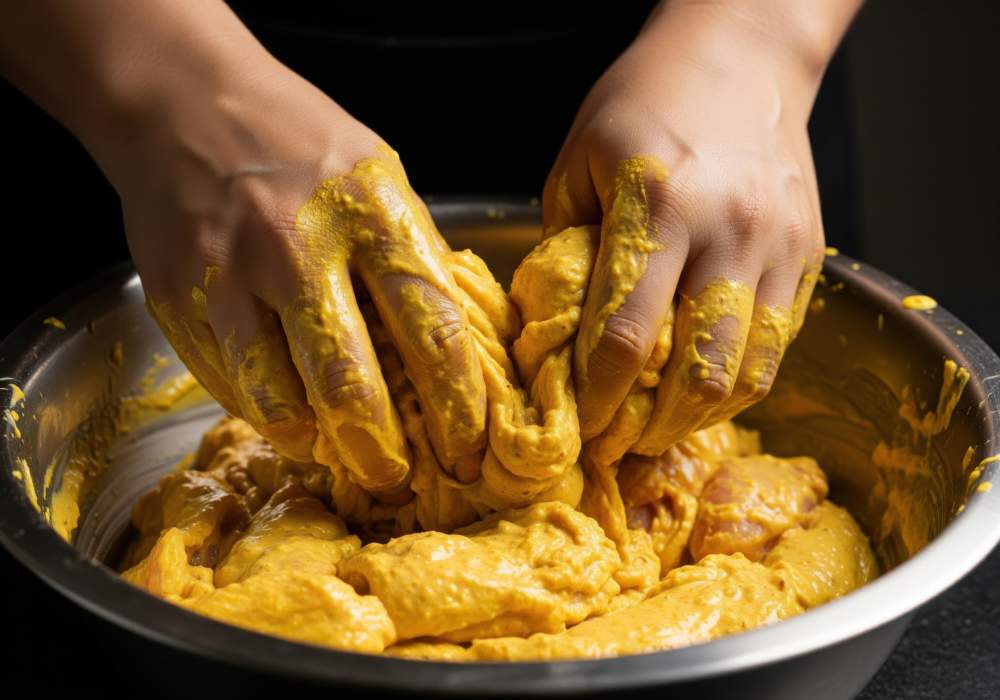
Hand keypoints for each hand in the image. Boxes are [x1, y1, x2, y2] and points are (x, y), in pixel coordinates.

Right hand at [113, 56, 485, 496]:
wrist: (181, 102)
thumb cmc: (297, 140)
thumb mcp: (377, 174)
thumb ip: (411, 254)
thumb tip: (451, 343)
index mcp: (371, 213)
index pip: (430, 326)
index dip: (456, 401)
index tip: (468, 446)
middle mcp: (300, 247)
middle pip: (350, 382)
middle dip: (382, 450)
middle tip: (399, 479)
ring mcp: (232, 276)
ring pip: (279, 399)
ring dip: (317, 445)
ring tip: (340, 456)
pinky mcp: (182, 300)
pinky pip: (231, 385)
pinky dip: (268, 414)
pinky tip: (290, 418)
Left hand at [544, 2, 831, 452]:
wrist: (740, 54)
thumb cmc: (643, 103)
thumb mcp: (577, 164)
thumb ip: (565, 252)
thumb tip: (551, 336)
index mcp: (657, 203)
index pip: (623, 335)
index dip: (599, 400)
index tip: (580, 429)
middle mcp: (727, 229)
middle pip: (699, 371)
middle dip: (654, 427)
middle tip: (622, 444)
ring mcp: (778, 244)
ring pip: (750, 371)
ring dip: (702, 416)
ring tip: (663, 428)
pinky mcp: (809, 253)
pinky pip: (779, 344)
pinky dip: (740, 380)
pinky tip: (705, 386)